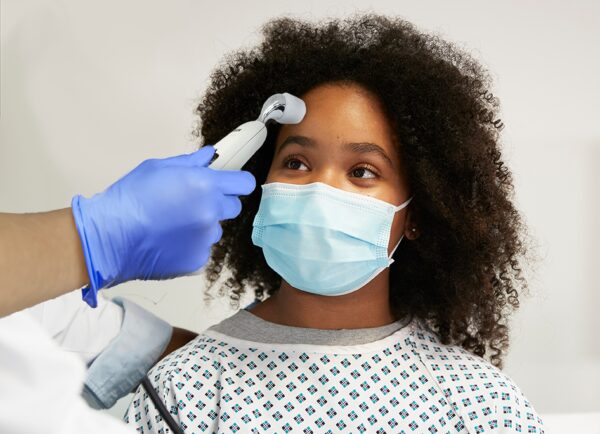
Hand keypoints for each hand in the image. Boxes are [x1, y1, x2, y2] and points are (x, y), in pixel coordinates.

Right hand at [71, 146, 254, 306]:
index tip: (231, 184)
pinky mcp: (198, 259)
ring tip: (173, 224)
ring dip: (202, 225)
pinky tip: (169, 240)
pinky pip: (202, 248)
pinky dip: (191, 245)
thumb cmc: (129, 200)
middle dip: (218, 203)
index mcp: (204, 185)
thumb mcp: (157, 168)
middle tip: (192, 203)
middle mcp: (211, 211)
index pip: (244, 184)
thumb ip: (190, 162)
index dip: (237, 183)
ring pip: (215, 229)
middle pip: (233, 207)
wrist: (109, 237)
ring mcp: (206, 238)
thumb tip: (209, 156)